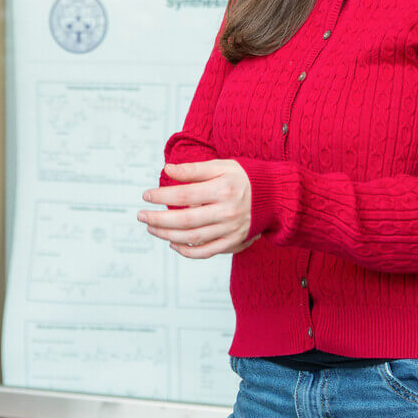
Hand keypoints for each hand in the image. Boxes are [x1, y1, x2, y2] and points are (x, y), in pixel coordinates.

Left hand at [139, 159, 257, 258]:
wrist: (276, 197)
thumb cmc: (245, 177)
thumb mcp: (222, 166)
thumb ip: (194, 169)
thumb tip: (168, 169)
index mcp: (223, 190)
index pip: (185, 194)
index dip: (162, 195)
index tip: (146, 195)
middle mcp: (227, 212)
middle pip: (185, 220)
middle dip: (158, 219)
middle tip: (141, 215)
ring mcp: (230, 230)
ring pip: (192, 238)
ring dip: (167, 235)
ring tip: (151, 227)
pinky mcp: (233, 242)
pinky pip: (206, 251)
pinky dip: (187, 251)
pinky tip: (172, 243)